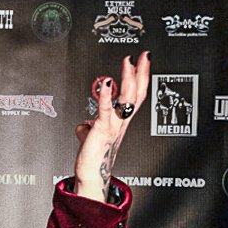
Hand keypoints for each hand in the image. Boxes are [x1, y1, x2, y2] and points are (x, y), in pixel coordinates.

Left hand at [74, 51, 150, 200]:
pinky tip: (106, 83)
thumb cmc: (92, 156)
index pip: (136, 94)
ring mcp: (113, 125)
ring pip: (127, 99)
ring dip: (128, 79)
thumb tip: (83, 125)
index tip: (143, 60)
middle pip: (137, 93)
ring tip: (128, 62)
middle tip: (144, 55)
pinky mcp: (101, 129)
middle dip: (141, 73)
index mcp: (121, 121)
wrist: (91, 172)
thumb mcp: (91, 137)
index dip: (141, 77)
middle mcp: (121, 122)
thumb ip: (89, 127)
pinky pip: (106, 110)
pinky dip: (106, 96)